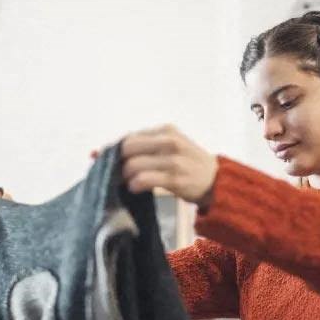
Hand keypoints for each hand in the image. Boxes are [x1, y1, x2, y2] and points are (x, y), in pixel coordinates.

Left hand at [91, 124, 217, 207]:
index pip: (130, 137)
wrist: (217, 181)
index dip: (114, 150)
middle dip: (118, 163)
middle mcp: (169, 141)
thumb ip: (144, 146)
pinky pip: (144, 179)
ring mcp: (173, 160)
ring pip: (133, 165)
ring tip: (129, 183)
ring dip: (125, 177)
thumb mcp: (170, 146)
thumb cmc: (188, 164)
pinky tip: (136, 188)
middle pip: (127, 148)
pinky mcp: (175, 178)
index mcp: (166, 130)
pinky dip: (135, 184)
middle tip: (118, 175)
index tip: (105, 160)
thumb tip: (101, 152)